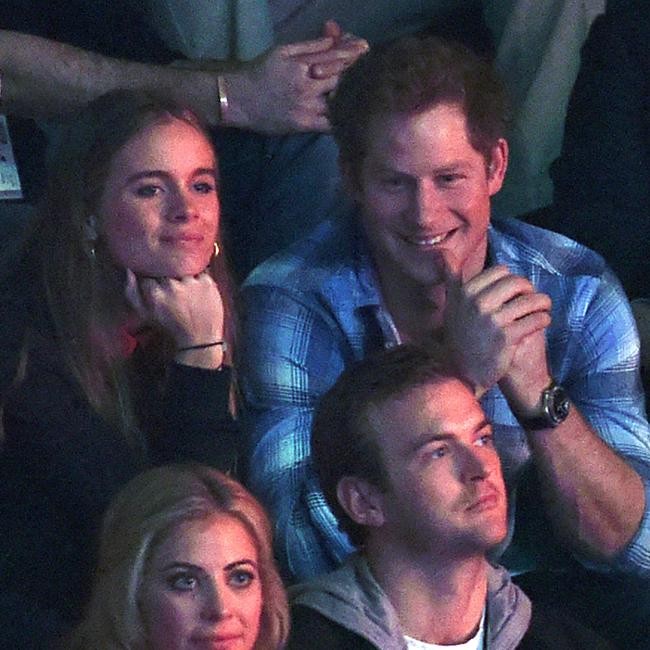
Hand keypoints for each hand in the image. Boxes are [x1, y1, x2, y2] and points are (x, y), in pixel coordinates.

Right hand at [124, 269, 223, 349]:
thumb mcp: (145, 315)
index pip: (149, 274)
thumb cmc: (171, 327)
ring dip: (184, 278)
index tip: (160, 290)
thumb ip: (132, 293)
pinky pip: (200, 271)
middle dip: (169, 279)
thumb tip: (129, 271)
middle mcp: (172, 286)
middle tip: (176, 294)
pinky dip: (199, 279)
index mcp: (155, 294)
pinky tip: (198, 292)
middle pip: (165, 270)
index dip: (155, 282)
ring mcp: (191, 283)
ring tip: (188, 293)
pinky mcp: (207, 282)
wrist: (200, 338)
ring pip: (182, 269)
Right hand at [223, 21, 366, 132]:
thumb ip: (310, 46)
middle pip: (341, 79)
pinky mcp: (304, 124)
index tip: (365, 50)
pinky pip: (330, 124)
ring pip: (339, 101)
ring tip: (362, 93)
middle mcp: (307, 85)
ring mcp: (307, 107)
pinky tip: (350, 116)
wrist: (239, 100)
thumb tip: (334, 40)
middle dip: (355, 73)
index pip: (335, 57)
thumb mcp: (283, 52)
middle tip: (367, 71)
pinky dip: (342, 119)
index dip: (352, 54)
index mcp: (303, 64)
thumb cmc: (261, 73)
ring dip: (351, 96)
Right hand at [442, 255, 551, 395]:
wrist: (462, 372)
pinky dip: (544, 319)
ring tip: (543, 309)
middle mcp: (478, 303)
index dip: (511, 280)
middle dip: (529, 290)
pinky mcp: (507, 337)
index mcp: (465, 292)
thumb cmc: (459, 336)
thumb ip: (451, 278)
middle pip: (517, 283)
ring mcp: (493, 320)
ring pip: (531, 300)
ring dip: (542, 304)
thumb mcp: (451, 305)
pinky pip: (536, 319)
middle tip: (532, 300)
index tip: (513, 292)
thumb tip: (443, 253)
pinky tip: (542, 322)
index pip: (501, 271)